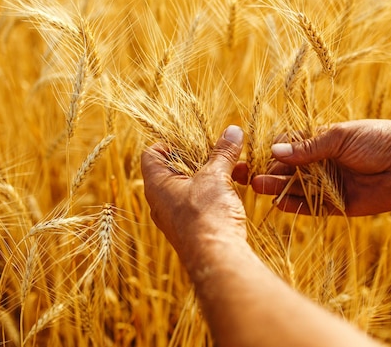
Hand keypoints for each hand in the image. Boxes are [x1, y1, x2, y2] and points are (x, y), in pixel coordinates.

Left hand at [141, 125, 246, 264]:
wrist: (217, 259)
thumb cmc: (207, 215)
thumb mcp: (216, 177)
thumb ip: (223, 153)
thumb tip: (233, 131)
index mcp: (157, 185)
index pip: (152, 154)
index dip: (170, 143)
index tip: (193, 140)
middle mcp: (161, 201)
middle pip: (175, 169)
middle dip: (201, 158)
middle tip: (221, 152)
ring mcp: (176, 217)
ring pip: (192, 187)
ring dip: (214, 175)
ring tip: (238, 170)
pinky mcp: (193, 228)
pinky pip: (201, 203)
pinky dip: (216, 192)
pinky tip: (237, 188)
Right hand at [234, 120, 390, 215]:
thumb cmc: (377, 140)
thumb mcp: (339, 138)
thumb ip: (308, 148)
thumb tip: (274, 150)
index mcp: (321, 143)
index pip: (288, 148)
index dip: (269, 153)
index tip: (250, 158)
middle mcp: (322, 165)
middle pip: (288, 171)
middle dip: (268, 173)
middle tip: (247, 177)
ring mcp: (329, 185)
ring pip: (297, 189)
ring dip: (278, 188)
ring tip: (259, 187)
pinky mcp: (338, 205)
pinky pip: (313, 207)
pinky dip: (296, 206)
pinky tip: (280, 204)